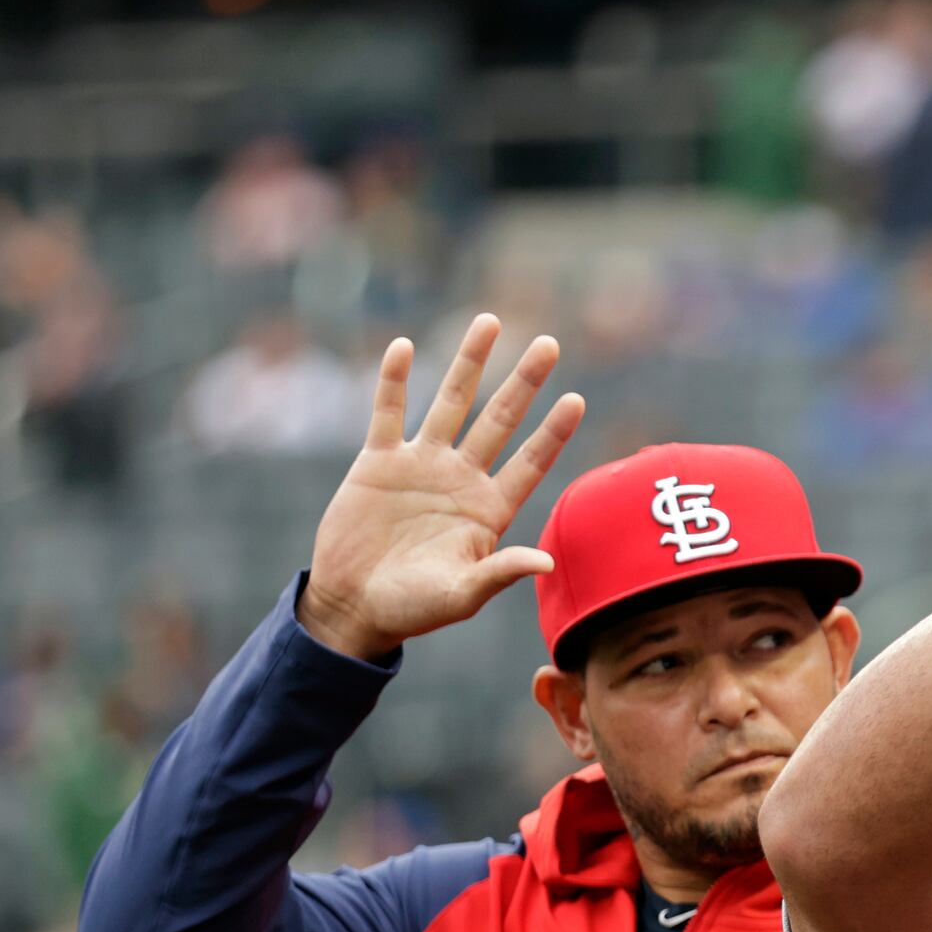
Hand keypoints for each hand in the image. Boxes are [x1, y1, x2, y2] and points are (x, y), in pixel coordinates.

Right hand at [299, 315, 585, 660]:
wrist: (355, 607)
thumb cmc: (413, 609)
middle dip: (524, 382)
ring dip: (469, 363)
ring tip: (490, 322)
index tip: (576, 400)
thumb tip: (548, 561)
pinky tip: (404, 346)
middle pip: (500, 420)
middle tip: (550, 343)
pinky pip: (388, 412)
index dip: (553, 432)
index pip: (531, 461)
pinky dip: (393, 380)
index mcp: (489, 509)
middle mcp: (462, 479)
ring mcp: (421, 465)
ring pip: (451, 403)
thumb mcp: (461, 595)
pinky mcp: (378, 462)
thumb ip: (500, 573)